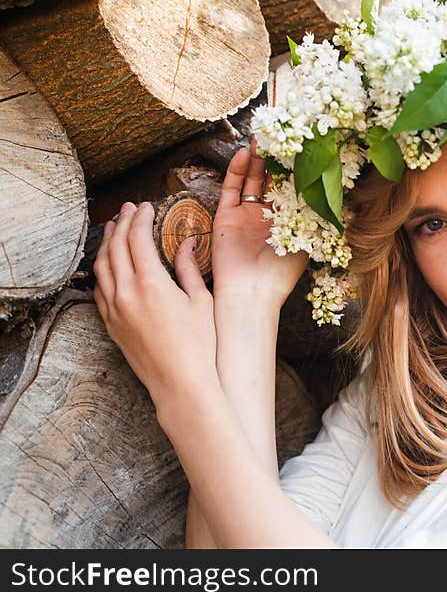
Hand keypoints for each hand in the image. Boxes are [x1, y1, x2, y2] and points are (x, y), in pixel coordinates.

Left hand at [93, 201, 218, 409]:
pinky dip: (102, 269)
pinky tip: (109, 263)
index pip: (138, 238)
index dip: (142, 218)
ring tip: (113, 228)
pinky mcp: (111, 324)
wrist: (180, 383)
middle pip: (116, 246)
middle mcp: (127, 293)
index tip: (148, 207)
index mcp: (151, 284)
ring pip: (102, 266)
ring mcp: (114, 309)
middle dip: (122, 223)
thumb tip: (186, 243)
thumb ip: (189, 268)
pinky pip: (99, 289)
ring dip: (107, 243)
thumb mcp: (202, 301)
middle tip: (130, 209)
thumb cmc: (199, 345)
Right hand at [211, 137, 308, 308]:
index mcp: (289, 221)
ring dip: (257, 159)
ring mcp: (246, 214)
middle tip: (282, 134)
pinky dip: (237, 171)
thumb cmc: (283, 272)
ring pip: (251, 179)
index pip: (293, 187)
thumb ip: (315, 212)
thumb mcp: (307, 238)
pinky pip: (231, 188)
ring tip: (263, 138)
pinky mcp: (226, 216)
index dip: (297, 168)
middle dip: (276, 158)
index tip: (304, 146)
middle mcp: (267, 215)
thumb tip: (334, 187)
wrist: (252, 293)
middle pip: (271, 179)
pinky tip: (244, 154)